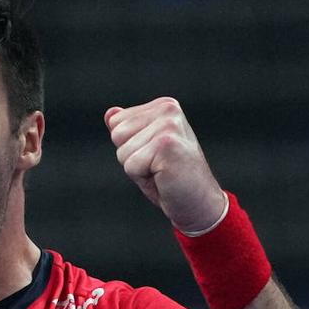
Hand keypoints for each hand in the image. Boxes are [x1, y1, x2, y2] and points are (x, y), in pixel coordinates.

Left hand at [105, 98, 225, 233]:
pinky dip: (142, 178)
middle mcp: (168, 110)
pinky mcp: (166, 145)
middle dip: (131, 157)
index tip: (153, 155)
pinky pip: (131, 166)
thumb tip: (110, 113)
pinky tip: (164, 177)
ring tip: (161, 171)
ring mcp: (168, 126)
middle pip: (117, 134)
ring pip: (123, 151)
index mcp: (164, 106)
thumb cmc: (170, 177)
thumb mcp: (144, 149)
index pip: (117, 121)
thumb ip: (128, 129)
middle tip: (157, 166)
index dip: (129, 146)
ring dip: (138, 169)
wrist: (199, 202)